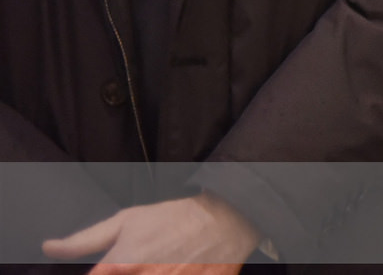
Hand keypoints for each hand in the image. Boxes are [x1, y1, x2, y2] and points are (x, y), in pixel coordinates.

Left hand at [43, 192, 260, 274]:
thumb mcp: (128, 220)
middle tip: (135, 266)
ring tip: (154, 267)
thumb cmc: (174, 218)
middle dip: (123, 274)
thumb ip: (84, 240)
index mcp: (118, 265)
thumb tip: (48, 247)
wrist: (227, 221)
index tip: (104, 272)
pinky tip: (167, 273)